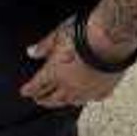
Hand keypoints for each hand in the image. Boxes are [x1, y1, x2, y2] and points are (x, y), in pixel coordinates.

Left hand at [20, 17, 135, 107]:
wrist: (112, 38)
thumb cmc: (85, 33)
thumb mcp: (58, 34)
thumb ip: (44, 46)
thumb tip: (32, 52)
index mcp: (54, 73)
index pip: (37, 85)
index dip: (29, 89)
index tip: (25, 92)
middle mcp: (69, 86)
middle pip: (52, 98)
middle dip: (43, 99)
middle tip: (38, 100)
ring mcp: (87, 90)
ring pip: (71, 102)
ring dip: (61, 102)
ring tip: (58, 102)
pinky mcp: (104, 89)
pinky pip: (92, 99)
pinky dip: (86, 99)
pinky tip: (86, 98)